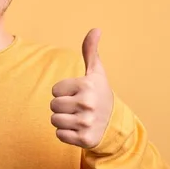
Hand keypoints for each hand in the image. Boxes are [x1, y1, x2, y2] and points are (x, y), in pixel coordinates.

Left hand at [50, 28, 113, 148]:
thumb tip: (95, 29)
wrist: (115, 125)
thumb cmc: (100, 94)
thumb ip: (91, 51)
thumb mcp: (96, 73)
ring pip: (54, 120)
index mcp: (87, 86)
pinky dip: (66, 134)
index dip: (64, 92)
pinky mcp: (84, 139)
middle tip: (78, 107)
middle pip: (53, 105)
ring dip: (63, 120)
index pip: (55, 90)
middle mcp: (86, 104)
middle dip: (62, 106)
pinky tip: (78, 129)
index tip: (78, 94)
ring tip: (77, 118)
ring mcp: (86, 123)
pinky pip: (59, 135)